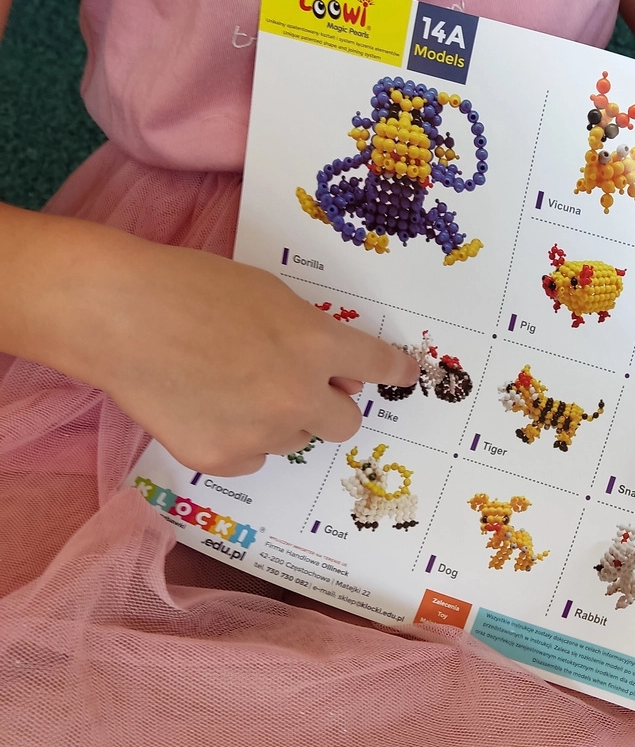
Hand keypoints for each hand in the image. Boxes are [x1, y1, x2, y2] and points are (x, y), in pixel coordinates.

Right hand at [71, 235, 417, 475]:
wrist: (118, 315)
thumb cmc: (190, 287)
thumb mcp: (268, 294)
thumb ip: (309, 333)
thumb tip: (334, 371)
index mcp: (317, 345)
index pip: (377, 365)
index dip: (394, 370)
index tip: (403, 375)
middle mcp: (299, 395)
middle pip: (346, 423)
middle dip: (330, 406)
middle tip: (301, 388)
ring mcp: (261, 433)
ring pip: (295, 440)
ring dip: (280, 421)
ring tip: (232, 387)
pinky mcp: (221, 459)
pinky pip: (252, 459)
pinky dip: (239, 440)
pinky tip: (206, 409)